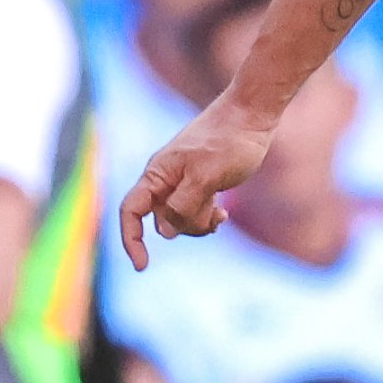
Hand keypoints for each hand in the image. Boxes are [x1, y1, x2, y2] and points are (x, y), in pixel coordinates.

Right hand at [119, 93, 281, 268]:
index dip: (131, 239)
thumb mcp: (205, 178)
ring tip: (221, 213)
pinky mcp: (201, 183)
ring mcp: (183, 181)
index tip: (142, 266)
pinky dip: (208, 217)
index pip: (131, 211)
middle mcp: (166, 178)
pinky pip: (197, 211)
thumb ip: (183, 206)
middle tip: (212, 215)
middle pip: (161, 220)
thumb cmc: (228, 142)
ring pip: (181, 218)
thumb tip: (165, 232)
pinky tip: (224, 212)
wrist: (251, 116)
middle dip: (184, 227)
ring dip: (200, 223)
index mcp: (158, 173)